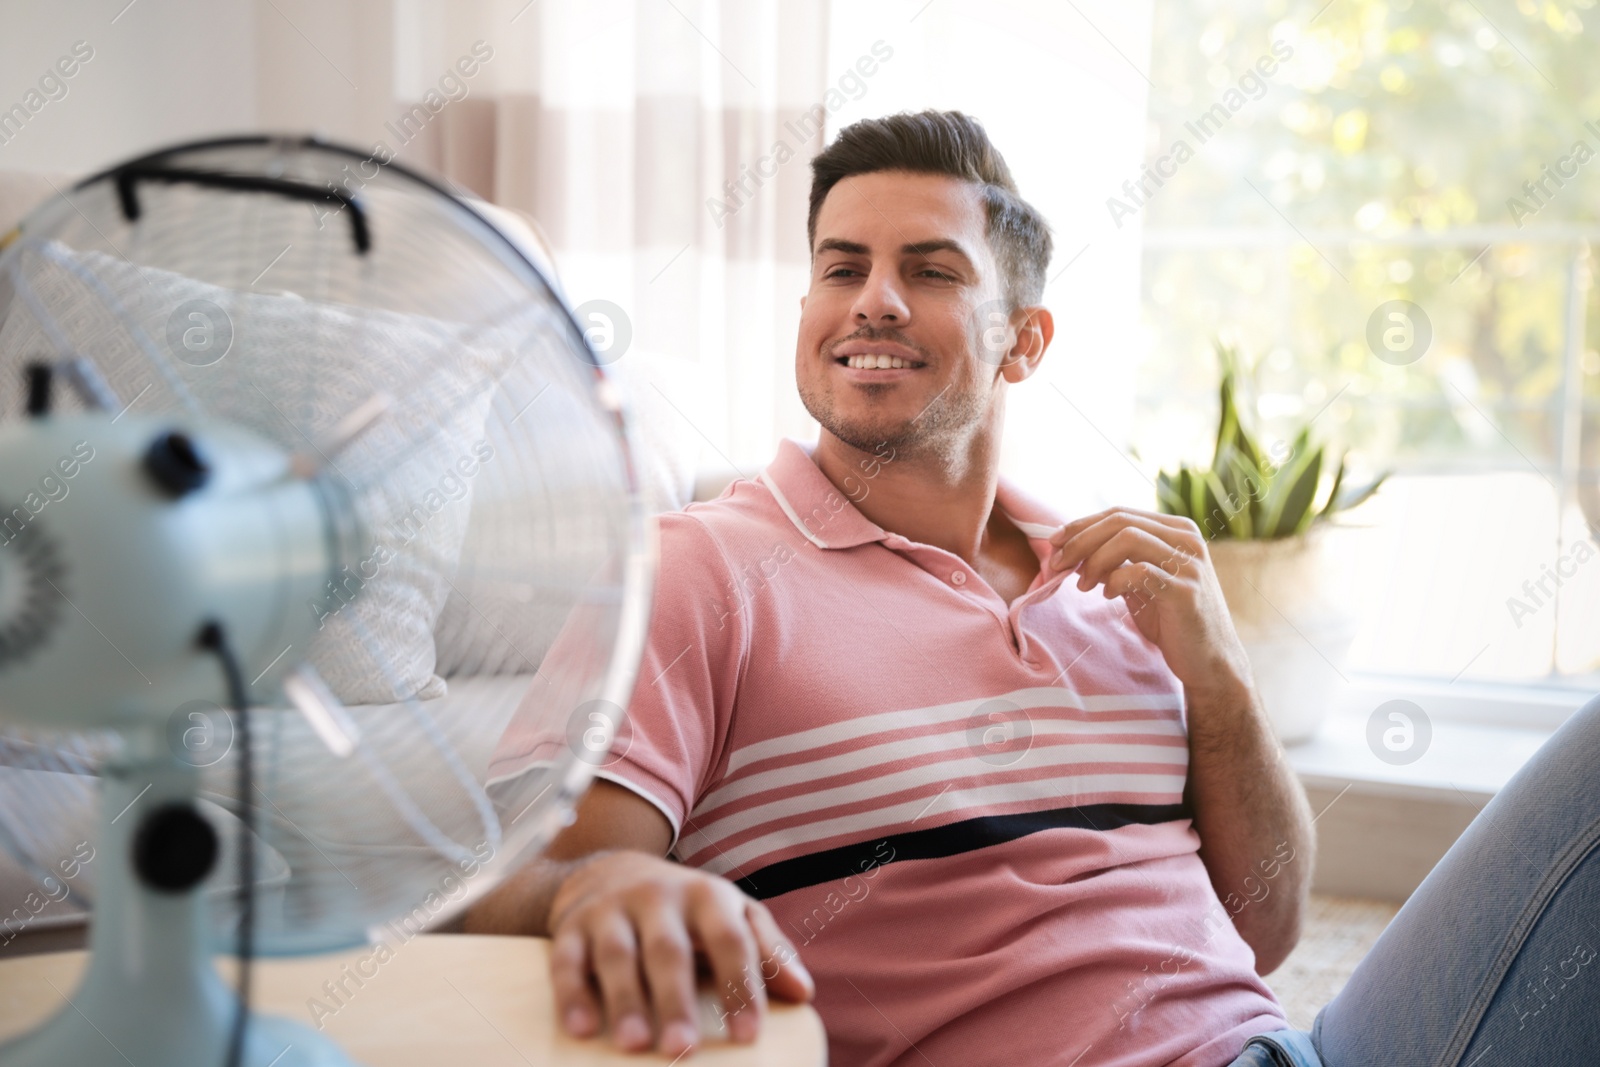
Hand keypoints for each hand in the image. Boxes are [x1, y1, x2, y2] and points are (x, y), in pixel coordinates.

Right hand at [547, 850, 813, 1057]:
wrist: (609, 868)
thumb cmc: (685, 908)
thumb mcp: (731, 913)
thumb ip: (766, 950)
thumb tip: (802, 992)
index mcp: (706, 895)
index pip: (730, 939)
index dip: (740, 985)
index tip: (749, 1036)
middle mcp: (658, 897)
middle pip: (669, 950)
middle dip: (676, 999)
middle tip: (683, 1049)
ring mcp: (611, 909)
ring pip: (617, 955)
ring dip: (624, 1000)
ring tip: (633, 1045)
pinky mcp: (572, 926)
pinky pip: (568, 960)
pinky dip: (571, 994)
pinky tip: (580, 1029)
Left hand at [1046, 507, 1251, 699]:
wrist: (1210, 661)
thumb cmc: (1172, 620)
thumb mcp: (1142, 583)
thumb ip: (1116, 562)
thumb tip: (1071, 549)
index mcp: (1177, 530)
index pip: (1120, 513)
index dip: (1082, 525)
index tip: (1054, 542)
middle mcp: (1187, 539)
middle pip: (1120, 521)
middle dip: (1080, 540)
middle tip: (1057, 564)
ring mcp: (1190, 563)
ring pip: (1127, 539)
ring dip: (1094, 560)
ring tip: (1082, 585)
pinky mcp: (1186, 590)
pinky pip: (1139, 571)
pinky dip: (1114, 580)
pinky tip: (1107, 595)